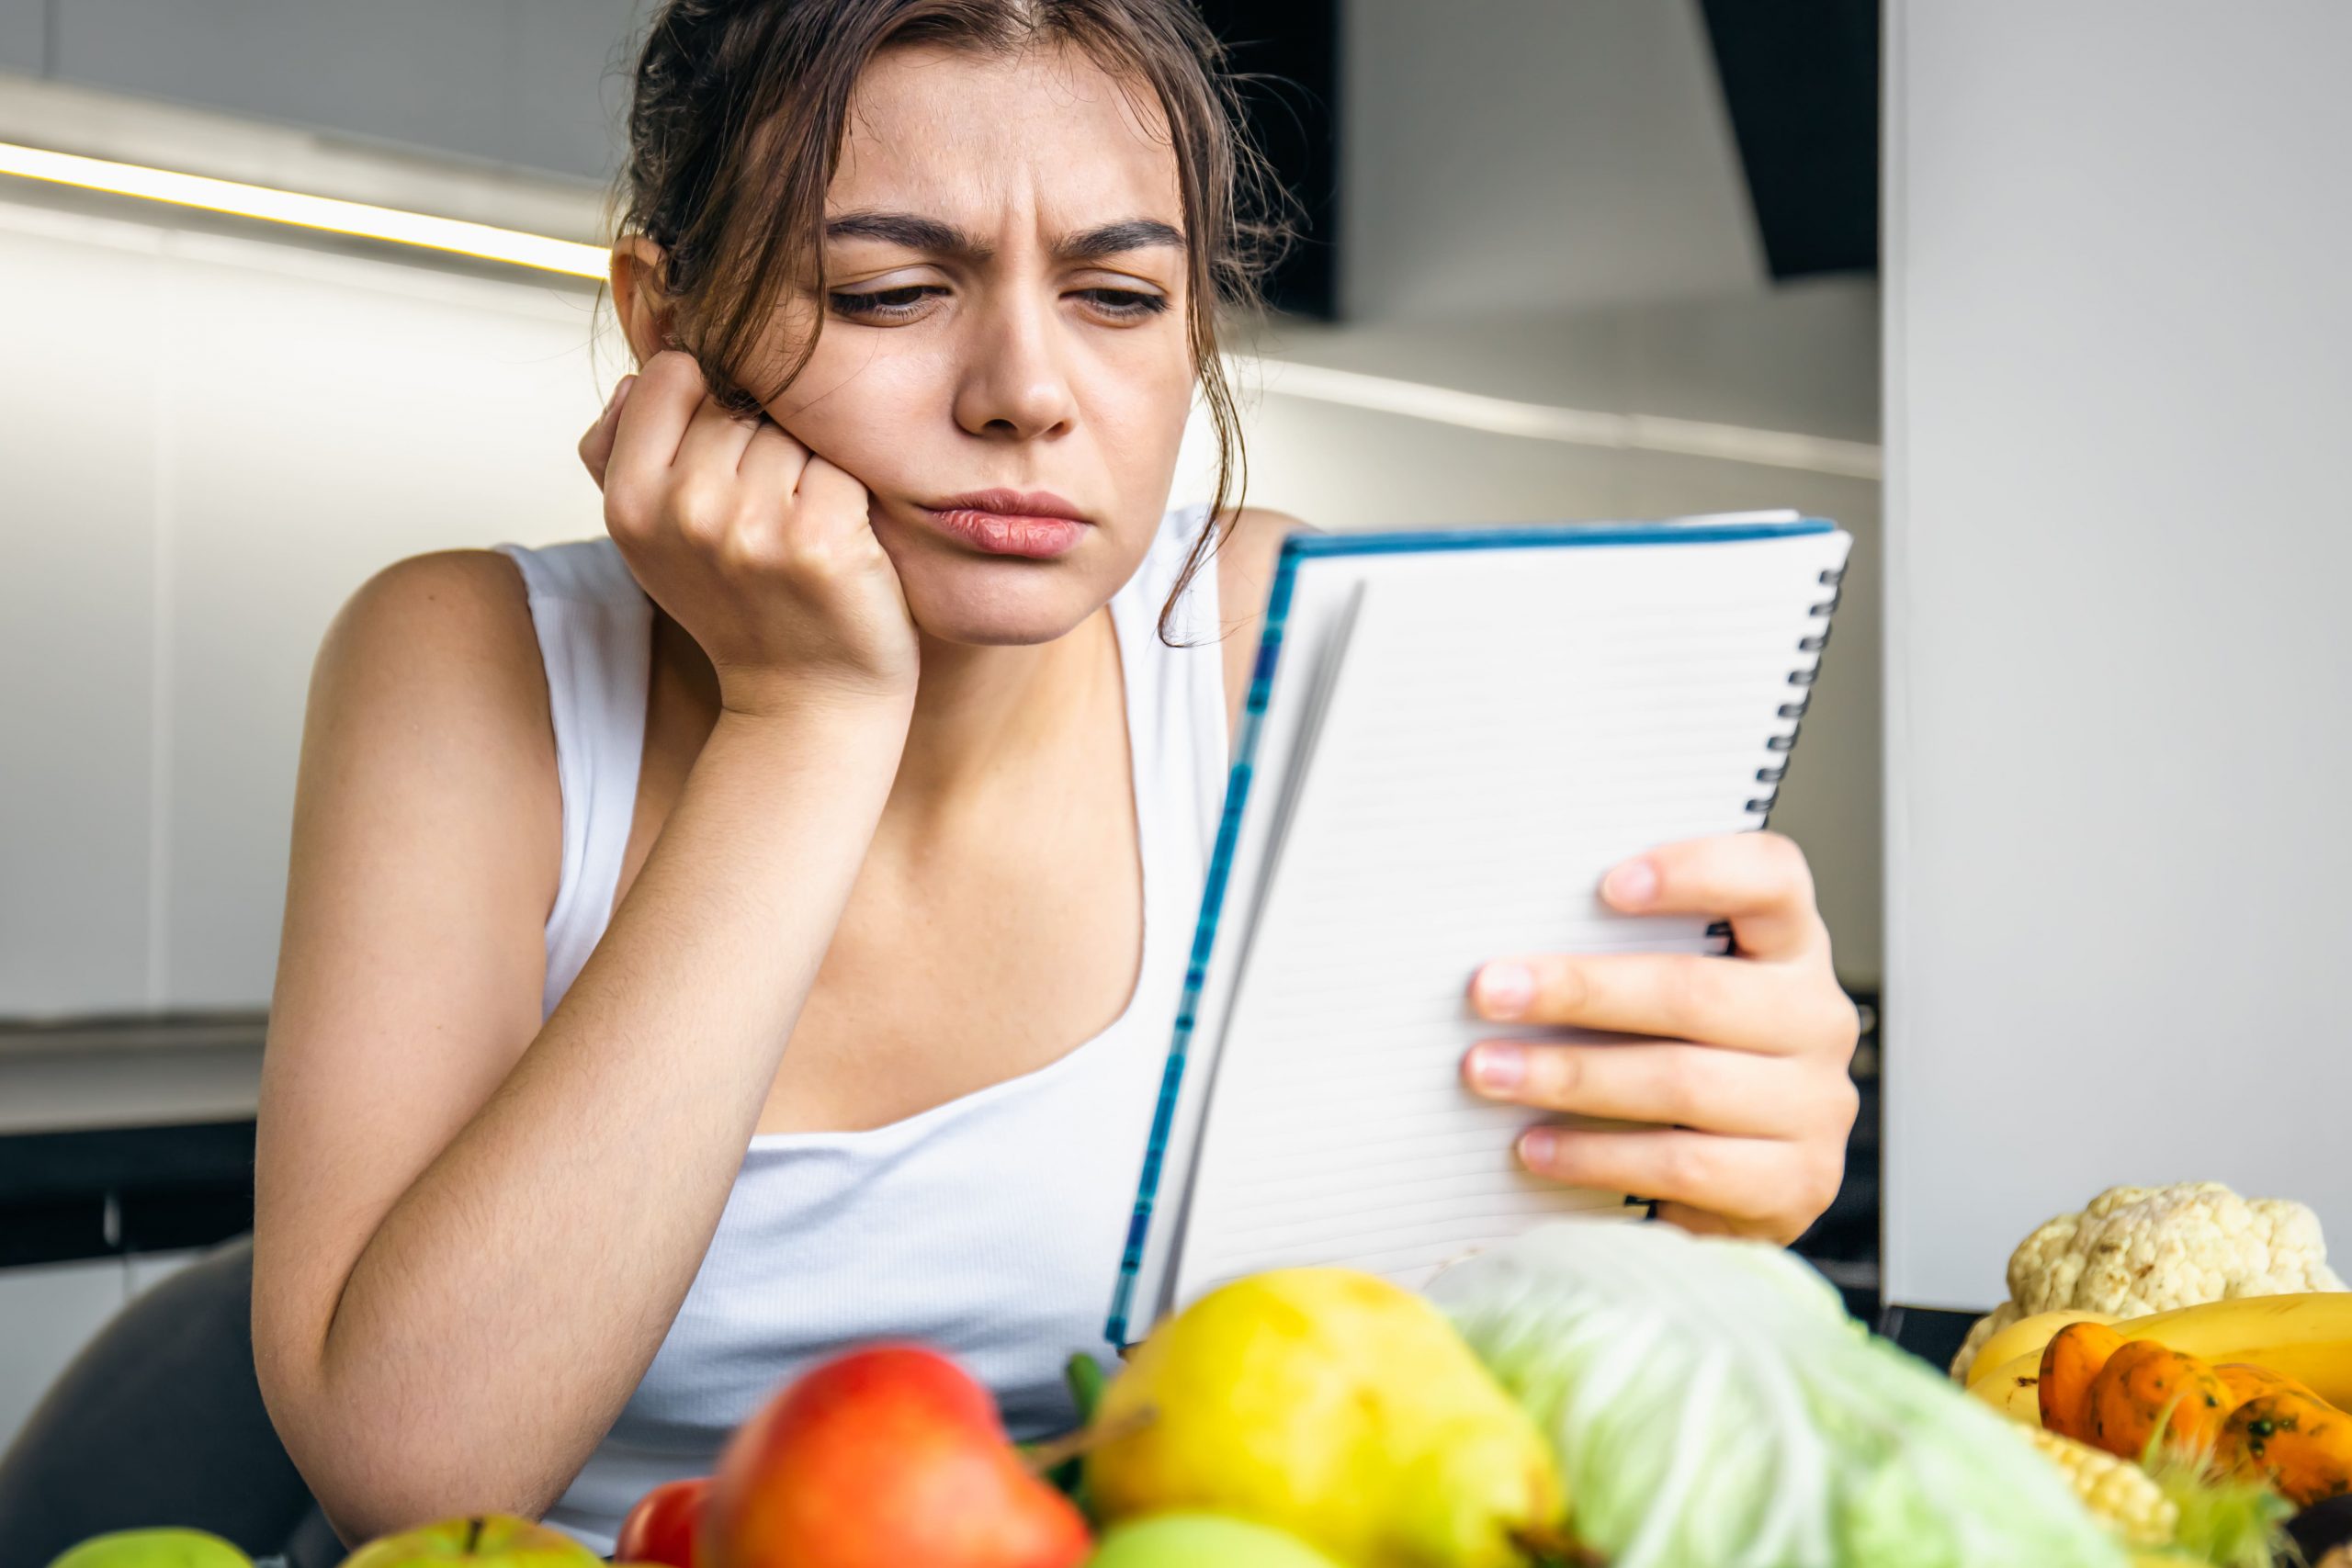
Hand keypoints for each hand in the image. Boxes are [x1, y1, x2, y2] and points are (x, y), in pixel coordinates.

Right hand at [578, 350, 919, 718]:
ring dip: (809, 466)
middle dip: (764, 440)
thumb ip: (623, 448)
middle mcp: (685, 510)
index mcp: (629, 502)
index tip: (723, 463)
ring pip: (794, 427)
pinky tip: (840, 541)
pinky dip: (851, 492)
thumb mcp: (653, 534)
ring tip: (800, 529)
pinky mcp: (823, 537)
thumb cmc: (739, 605)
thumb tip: (639, 378)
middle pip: (740, 400)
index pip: (673, 374)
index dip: (708, 405)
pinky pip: (844, 461)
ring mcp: (755, 525)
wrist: (807, 700)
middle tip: (768, 514)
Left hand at [1458, 832, 1859, 1243]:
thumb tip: (1511, 957)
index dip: (1697, 872)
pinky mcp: (1797, 1184)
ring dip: (1569, 1076)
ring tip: (1490, 1071)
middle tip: (1490, 991)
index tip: (1608, 885)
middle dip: (1580, 992)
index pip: (1771, 879)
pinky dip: (1597, 1155)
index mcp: (1790, 948)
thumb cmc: (1680, 1066)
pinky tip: (1537, 1148)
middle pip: (1697, 991)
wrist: (1737, 1191)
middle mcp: (1817, 1018)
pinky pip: (1683, 1163)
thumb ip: (1623, 961)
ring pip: (1681, 1081)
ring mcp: (1816, 1104)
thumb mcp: (1666, 1004)